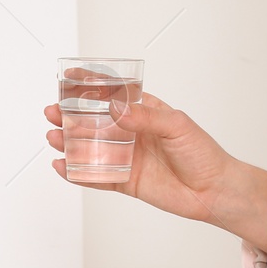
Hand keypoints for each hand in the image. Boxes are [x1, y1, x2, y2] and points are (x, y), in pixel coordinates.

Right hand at [44, 92, 266, 250]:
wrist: (214, 190)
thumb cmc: (202, 153)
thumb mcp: (177, 126)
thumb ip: (146, 117)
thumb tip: (117, 110)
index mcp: (144, 112)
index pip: (113, 94)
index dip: (90, 85)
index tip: (71, 77)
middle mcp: (130, 133)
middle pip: (93, 122)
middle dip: (70, 116)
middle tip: (53, 112)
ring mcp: (126, 158)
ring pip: (90, 149)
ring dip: (69, 143)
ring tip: (54, 138)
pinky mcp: (124, 181)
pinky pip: (96, 177)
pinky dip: (77, 173)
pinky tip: (63, 166)